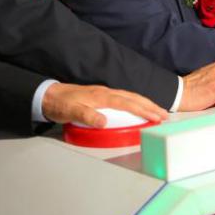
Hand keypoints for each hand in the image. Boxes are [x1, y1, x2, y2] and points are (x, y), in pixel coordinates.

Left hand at [41, 82, 167, 127]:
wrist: (49, 95)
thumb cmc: (60, 104)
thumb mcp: (71, 112)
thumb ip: (87, 116)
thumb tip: (104, 121)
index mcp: (101, 96)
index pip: (127, 103)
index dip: (143, 110)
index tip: (156, 117)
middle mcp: (105, 92)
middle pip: (133, 97)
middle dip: (151, 106)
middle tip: (165, 115)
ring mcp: (104, 93)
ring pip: (130, 96)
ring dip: (146, 103)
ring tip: (158, 112)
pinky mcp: (102, 96)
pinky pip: (125, 98)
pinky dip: (136, 102)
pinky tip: (139, 107)